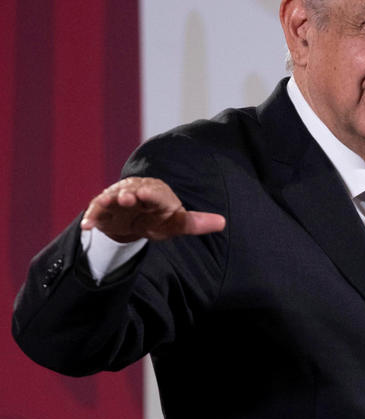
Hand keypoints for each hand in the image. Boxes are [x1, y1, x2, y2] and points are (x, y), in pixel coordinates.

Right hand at [81, 177, 225, 242]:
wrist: (136, 221)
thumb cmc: (161, 219)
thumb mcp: (177, 223)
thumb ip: (195, 223)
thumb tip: (222, 223)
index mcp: (157, 194)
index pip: (156, 194)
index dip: (151, 194)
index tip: (146, 193)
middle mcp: (136, 193)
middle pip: (131, 192)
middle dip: (128, 195)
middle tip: (126, 198)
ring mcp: (118, 200)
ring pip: (111, 199)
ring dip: (107, 202)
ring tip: (102, 206)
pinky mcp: (104, 210)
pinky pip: (96, 212)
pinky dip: (92, 218)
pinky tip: (87, 226)